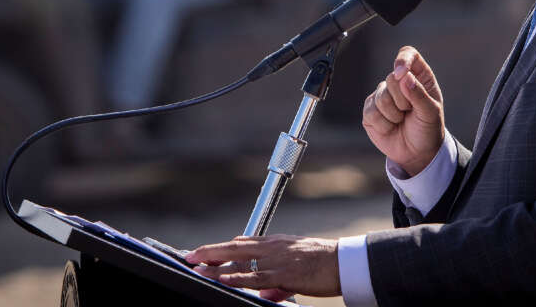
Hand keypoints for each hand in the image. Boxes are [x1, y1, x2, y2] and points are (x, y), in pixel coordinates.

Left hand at [187, 234, 339, 299]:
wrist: (344, 262)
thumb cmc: (324, 264)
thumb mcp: (297, 269)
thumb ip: (277, 282)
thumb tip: (264, 293)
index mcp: (276, 243)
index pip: (243, 243)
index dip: (222, 248)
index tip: (204, 252)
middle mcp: (273, 247)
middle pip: (235, 247)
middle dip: (211, 252)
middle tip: (191, 256)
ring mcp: (277, 260)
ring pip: (240, 261)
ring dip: (217, 265)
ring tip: (198, 268)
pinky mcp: (284, 274)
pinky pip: (256, 276)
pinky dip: (237, 277)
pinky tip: (223, 279)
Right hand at [362, 45, 444, 175]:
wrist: (417, 153)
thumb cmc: (428, 129)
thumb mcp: (430, 113)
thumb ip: (419, 94)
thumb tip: (404, 77)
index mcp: (418, 76)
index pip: (408, 54)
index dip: (403, 60)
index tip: (401, 73)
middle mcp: (399, 82)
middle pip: (391, 79)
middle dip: (402, 100)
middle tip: (411, 112)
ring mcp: (382, 95)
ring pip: (381, 97)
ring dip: (394, 115)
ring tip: (402, 121)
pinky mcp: (370, 110)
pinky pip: (372, 112)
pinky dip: (384, 124)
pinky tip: (391, 127)